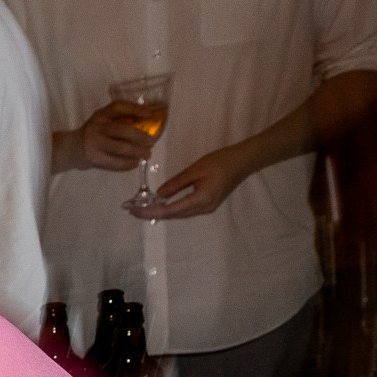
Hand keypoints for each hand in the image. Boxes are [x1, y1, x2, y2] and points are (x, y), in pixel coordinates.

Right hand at [71, 100, 162, 171]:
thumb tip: (146, 125)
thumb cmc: (92, 134)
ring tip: (147, 154)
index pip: (118, 107)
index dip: (134, 109)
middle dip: (140, 136)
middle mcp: (97, 126)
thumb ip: (118, 121)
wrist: (70, 149)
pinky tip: (135, 163)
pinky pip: (114, 162)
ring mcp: (94, 143)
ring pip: (120, 147)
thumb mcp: (101, 122)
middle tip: (152, 142)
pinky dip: (127, 163)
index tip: (149, 114)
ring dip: (136, 152)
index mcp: (101, 115)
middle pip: (122, 130)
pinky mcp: (94, 158)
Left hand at [131, 142, 258, 218]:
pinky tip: (161, 205)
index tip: (134, 211)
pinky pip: (186, 209)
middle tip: (133, 210)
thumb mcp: (195, 169)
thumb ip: (176, 183)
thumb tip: (159, 194)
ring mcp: (207, 208)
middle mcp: (203, 208)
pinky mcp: (208, 204)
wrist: (243, 161)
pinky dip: (172, 208)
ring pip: (179, 214)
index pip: (170, 210)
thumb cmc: (220, 162)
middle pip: (174, 215)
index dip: (151, 211)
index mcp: (200, 200)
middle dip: (153, 213)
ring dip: (162, 212)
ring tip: (143, 208)